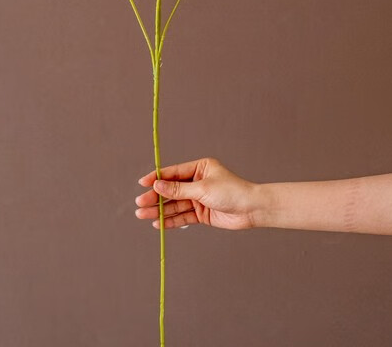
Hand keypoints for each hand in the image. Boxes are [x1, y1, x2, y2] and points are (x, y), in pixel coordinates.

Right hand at [135, 157, 261, 230]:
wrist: (252, 210)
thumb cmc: (232, 192)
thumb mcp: (202, 189)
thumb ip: (179, 189)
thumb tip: (158, 185)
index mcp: (199, 168)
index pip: (173, 173)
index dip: (157, 178)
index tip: (142, 183)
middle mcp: (198, 182)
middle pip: (172, 190)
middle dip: (156, 197)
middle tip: (139, 203)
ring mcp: (199, 198)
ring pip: (175, 204)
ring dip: (159, 210)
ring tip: (142, 215)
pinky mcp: (202, 213)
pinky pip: (183, 216)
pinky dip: (171, 220)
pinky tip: (158, 223)